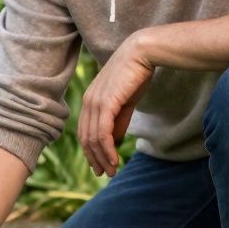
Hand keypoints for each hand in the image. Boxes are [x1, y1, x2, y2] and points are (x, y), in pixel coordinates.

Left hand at [79, 32, 154, 175]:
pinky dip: (107, 150)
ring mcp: (95, 102)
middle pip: (86, 138)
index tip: (100, 165)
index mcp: (90, 100)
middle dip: (95, 159)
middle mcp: (88, 102)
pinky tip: (114, 160)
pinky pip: (103, 133)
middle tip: (105, 174)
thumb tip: (114, 140)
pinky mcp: (105, 103)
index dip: (91, 151)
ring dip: (102, 158)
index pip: (85, 131)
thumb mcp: (125, 102)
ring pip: (94, 139)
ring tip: (111, 171)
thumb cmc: (136, 75)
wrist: (143, 53)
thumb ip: (118, 121)